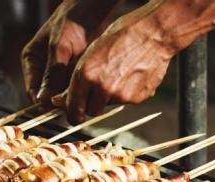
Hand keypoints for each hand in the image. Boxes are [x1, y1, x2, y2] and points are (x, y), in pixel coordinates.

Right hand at [21, 0, 120, 105]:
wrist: (93, 10)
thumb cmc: (72, 21)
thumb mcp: (60, 47)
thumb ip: (52, 73)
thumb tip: (42, 100)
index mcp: (32, 61)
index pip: (32, 91)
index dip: (43, 101)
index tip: (56, 106)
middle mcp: (43, 69)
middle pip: (48, 95)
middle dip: (58, 100)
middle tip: (72, 102)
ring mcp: (59, 72)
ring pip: (61, 94)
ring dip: (70, 97)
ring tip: (81, 95)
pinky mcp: (73, 73)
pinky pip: (74, 88)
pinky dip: (80, 91)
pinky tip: (88, 90)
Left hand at [62, 1, 174, 123]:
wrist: (154, 33)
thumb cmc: (120, 36)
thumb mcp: (91, 53)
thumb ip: (77, 80)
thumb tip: (61, 100)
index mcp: (86, 74)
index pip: (73, 110)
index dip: (72, 114)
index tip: (75, 114)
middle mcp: (102, 88)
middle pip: (91, 111)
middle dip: (92, 104)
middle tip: (97, 90)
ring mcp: (121, 95)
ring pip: (109, 105)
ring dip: (110, 96)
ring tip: (119, 73)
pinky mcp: (137, 98)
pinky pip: (126, 101)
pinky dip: (127, 93)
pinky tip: (132, 75)